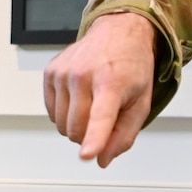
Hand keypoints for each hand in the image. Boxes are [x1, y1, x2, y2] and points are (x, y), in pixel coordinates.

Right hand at [43, 12, 157, 167]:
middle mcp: (84, 75)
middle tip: (105, 116)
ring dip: (76, 125)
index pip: (101, 117)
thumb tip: (103, 159)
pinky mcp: (50, 72)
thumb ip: (124, 136)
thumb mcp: (141, 103)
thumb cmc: (131, 66)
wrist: (118, 32)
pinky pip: (52, 113)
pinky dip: (65, 114)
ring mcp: (64, 72)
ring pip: (62, 125)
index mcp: (112, 82)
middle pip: (77, 130)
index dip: (94, 139)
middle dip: (89, 135)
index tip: (87, 153)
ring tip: (93, 103)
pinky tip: (79, 98)